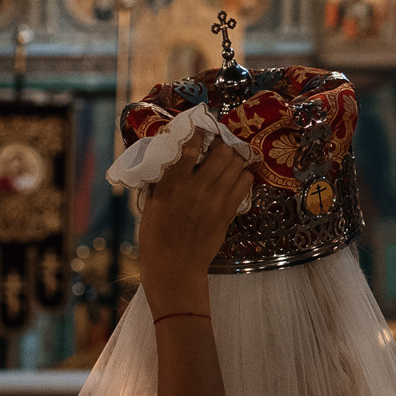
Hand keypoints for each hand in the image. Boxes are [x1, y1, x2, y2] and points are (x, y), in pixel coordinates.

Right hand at [138, 137, 251, 312]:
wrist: (175, 267)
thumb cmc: (156, 237)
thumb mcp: (150, 205)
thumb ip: (160, 181)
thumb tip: (166, 158)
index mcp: (173, 185)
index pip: (191, 149)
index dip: (199, 133)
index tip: (201, 128)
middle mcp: (197, 189)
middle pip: (222, 153)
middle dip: (222, 143)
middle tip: (219, 142)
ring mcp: (216, 201)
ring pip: (236, 165)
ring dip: (234, 157)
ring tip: (229, 156)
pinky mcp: (228, 212)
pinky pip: (245, 184)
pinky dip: (243, 175)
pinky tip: (236, 175)